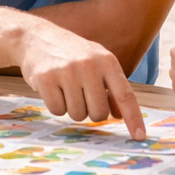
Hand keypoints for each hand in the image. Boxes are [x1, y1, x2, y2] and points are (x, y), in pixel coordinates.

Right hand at [17, 24, 145, 139]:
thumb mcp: (96, 61)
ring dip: (71, 108)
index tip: (140, 136)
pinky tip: (52, 88)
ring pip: (77, 114)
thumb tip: (120, 115)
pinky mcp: (46, 79)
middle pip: (98, 113)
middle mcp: (89, 66)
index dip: (133, 118)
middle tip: (81, 96)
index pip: (125, 95)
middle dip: (90, 112)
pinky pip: (57, 110)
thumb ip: (110, 86)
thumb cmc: (71, 53)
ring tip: (65, 88)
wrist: (35, 37)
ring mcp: (67, 72)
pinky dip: (55, 105)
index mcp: (107, 61)